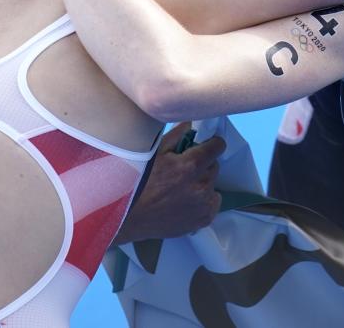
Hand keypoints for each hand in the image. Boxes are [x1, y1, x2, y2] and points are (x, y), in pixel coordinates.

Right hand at [113, 122, 225, 243]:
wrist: (125, 215)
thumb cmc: (137, 181)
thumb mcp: (153, 153)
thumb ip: (176, 136)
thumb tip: (190, 123)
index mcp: (190, 166)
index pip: (217, 147)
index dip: (212, 144)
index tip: (206, 146)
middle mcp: (201, 186)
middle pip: (214, 166)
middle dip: (202, 165)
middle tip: (184, 169)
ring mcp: (203, 205)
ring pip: (212, 185)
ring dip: (202, 183)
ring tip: (183, 188)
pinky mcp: (203, 220)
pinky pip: (213, 203)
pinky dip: (204, 201)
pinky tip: (187, 201)